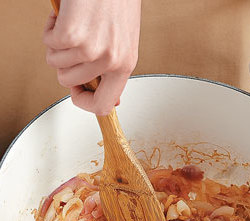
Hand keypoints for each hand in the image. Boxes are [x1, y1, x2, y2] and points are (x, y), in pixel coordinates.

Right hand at [44, 0, 140, 114]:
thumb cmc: (116, 2)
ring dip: (57, 44)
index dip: (85, 102)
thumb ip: (113, 71)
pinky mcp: (72, 34)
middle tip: (72, 45)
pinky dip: (51, 28)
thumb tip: (110, 101)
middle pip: (68, 83)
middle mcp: (110, 60)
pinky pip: (49, 43)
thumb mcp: (123, 42)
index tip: (77, 91)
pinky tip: (65, 15)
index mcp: (125, 65)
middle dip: (63, 64)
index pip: (104, 105)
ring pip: (55, 63)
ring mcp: (91, 49)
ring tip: (72, 25)